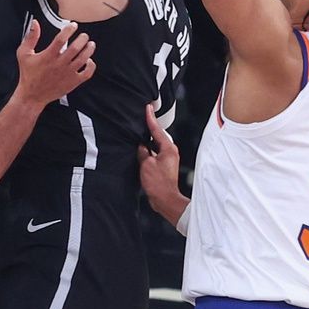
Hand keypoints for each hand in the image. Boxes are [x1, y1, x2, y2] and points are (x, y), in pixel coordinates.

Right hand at [13, 21, 95, 105]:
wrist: (32, 95)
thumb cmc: (28, 74)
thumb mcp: (24, 54)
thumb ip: (30, 37)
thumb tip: (35, 23)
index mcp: (48, 56)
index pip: (61, 39)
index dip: (69, 30)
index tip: (73, 25)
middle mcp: (59, 64)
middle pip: (75, 48)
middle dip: (82, 39)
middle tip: (84, 35)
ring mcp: (67, 74)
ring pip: (83, 59)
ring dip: (89, 50)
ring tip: (91, 44)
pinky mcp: (73, 82)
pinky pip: (87, 73)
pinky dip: (91, 66)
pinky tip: (89, 60)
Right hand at [136, 105, 186, 225]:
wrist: (165, 200)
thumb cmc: (158, 184)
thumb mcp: (146, 165)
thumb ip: (143, 152)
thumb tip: (141, 147)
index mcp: (168, 148)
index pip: (157, 129)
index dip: (150, 118)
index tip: (148, 107)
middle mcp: (170, 152)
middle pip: (157, 136)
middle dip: (148, 129)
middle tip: (141, 119)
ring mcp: (168, 159)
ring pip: (155, 146)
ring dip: (147, 142)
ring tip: (138, 137)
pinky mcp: (164, 166)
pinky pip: (154, 154)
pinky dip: (148, 151)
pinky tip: (141, 152)